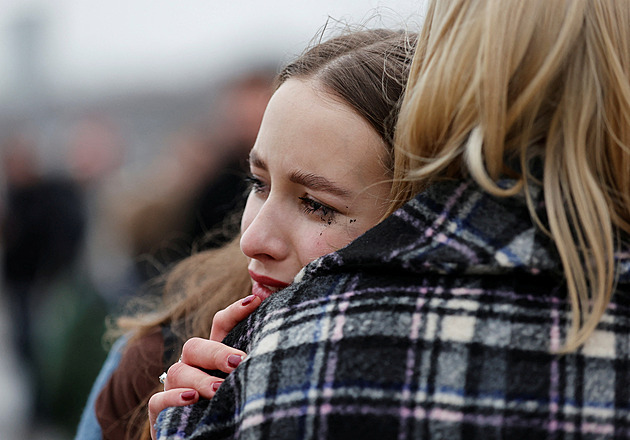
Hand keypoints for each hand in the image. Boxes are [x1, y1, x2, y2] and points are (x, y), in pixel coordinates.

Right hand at [148, 294, 261, 438]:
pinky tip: (192, 400)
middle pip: (195, 346)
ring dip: (201, 379)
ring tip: (220, 389)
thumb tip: (281, 348)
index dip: (235, 311)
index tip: (255, 300)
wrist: (207, 438)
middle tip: (238, 362)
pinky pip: (159, 399)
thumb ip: (254, 367)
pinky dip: (174, 398)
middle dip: (216, 352)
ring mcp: (175, 387)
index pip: (221, 324)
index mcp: (214, 357)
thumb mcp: (245, 386)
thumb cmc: (232, 410)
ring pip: (179, 371)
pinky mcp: (161, 412)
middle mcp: (192, 367)